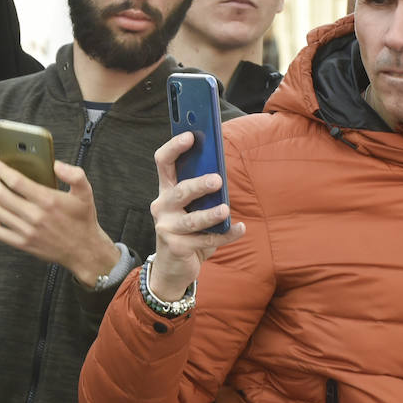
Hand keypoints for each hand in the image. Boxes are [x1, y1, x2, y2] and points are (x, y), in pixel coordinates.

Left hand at [0, 158, 120, 285]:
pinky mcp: (23, 244)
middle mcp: (35, 216)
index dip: (1, 170)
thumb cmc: (83, 220)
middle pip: (1, 195)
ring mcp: (27, 231)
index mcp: (48, 200)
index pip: (16, 181)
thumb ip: (75, 174)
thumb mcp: (85, 193)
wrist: (84, 249)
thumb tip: (57, 165)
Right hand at [145, 132, 245, 301]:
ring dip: (210, 214)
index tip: (191, 135)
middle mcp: (162, 207)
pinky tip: (240, 228)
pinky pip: (206, 241)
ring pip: (191, 220)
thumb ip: (202, 192)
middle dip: (198, 185)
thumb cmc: (188, 230)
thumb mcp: (192, 208)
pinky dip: (226, 235)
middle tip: (216, 180)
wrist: (173, 267)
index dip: (175, 147)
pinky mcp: (177, 248)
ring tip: (225, 209)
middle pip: (179, 191)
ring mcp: (166, 228)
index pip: (164, 162)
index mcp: (166, 190)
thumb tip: (221, 174)